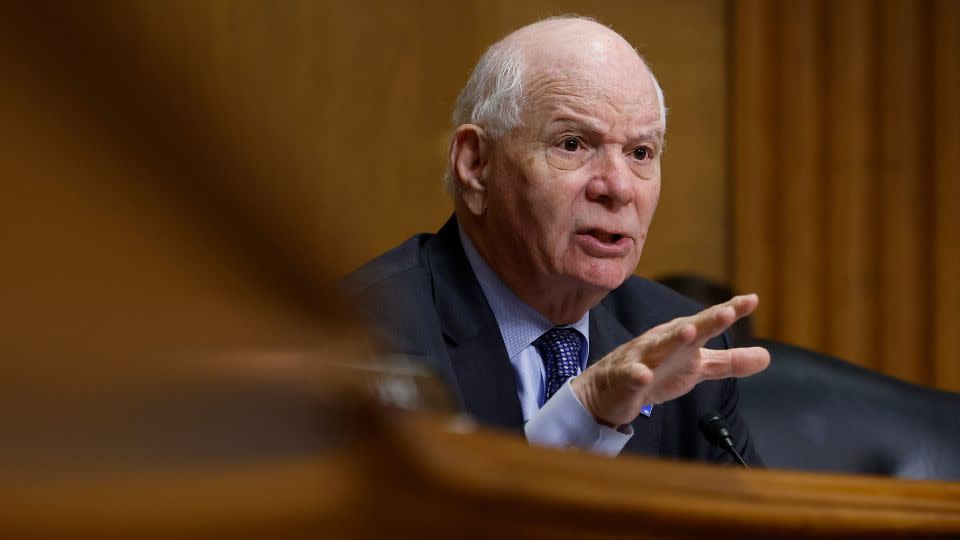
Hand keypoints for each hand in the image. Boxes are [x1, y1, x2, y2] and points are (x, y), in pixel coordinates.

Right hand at [570, 294, 769, 426]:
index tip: (751, 300)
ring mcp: (642, 358)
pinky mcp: (625, 379)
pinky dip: (636, 374)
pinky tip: (644, 375)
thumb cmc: (657, 372)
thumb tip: (767, 356)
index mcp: (682, 338)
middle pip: (686, 330)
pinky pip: (630, 376)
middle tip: (726, 313)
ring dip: (673, 339)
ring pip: (658, 347)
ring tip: (689, 331)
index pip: (708, 323)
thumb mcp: (697, 368)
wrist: (610, 390)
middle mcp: (663, 342)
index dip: (728, 312)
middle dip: (706, 321)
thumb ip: (729, 362)